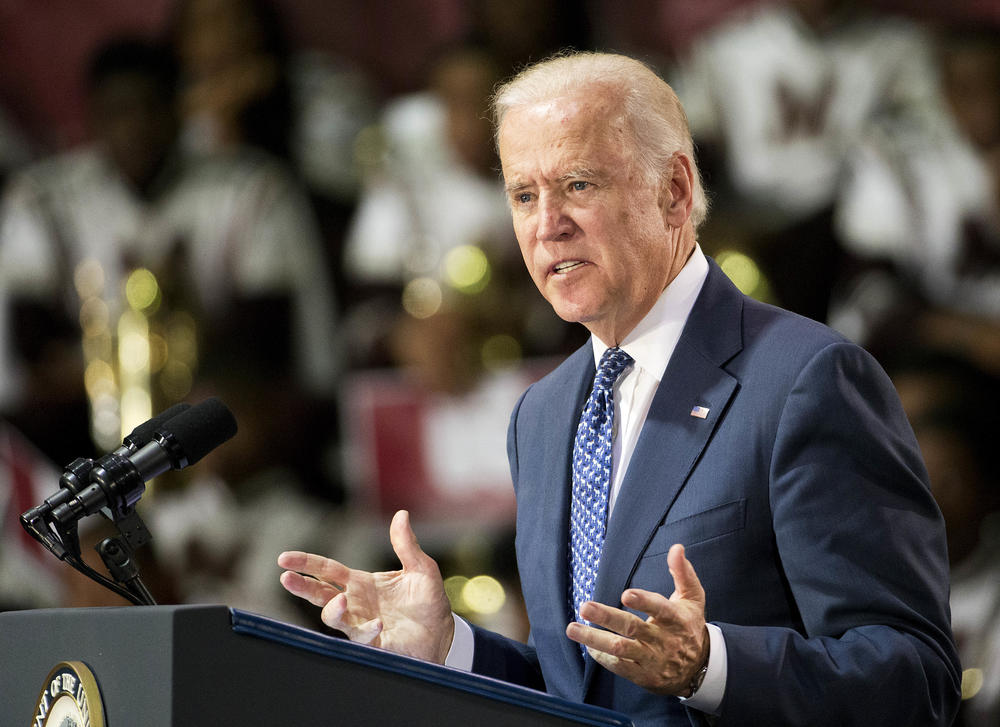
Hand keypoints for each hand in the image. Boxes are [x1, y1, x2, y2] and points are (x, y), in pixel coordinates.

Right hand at [277, 510, 454, 663]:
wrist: (442, 633)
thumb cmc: (428, 601)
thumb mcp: (421, 568)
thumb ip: (407, 544)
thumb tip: (401, 514)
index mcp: (361, 583)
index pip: (327, 570)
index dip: (306, 563)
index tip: (284, 558)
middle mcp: (356, 603)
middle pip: (320, 594)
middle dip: (302, 586)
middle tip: (286, 578)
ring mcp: (361, 624)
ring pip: (334, 617)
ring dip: (333, 610)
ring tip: (338, 601)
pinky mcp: (373, 643)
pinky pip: (363, 637)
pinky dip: (367, 630)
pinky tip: (378, 623)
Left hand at [566, 543, 708, 695]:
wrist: (700, 668)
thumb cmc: (689, 625)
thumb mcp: (692, 598)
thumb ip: (683, 572)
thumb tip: (677, 547)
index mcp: (676, 619)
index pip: (661, 609)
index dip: (644, 602)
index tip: (626, 594)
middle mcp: (663, 640)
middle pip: (633, 628)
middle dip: (607, 617)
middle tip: (585, 607)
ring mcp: (652, 659)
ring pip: (621, 649)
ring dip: (594, 639)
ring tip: (572, 628)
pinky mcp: (643, 675)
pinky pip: (619, 667)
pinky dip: (602, 657)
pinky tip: (588, 645)